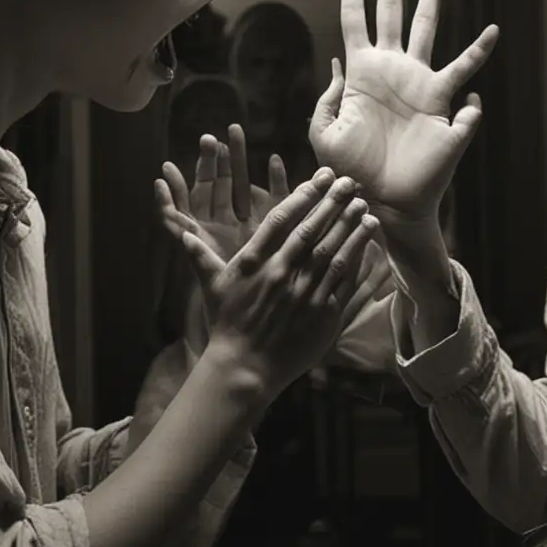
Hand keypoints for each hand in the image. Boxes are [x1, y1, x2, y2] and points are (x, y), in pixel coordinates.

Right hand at [156, 127, 389, 340]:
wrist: (244, 368)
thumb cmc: (227, 323)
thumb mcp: (212, 285)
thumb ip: (200, 255)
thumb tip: (180, 232)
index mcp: (255, 262)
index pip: (282, 219)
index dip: (303, 196)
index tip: (319, 178)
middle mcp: (280, 274)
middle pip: (311, 231)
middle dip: (332, 204)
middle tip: (349, 182)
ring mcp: (304, 294)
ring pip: (332, 253)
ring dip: (350, 227)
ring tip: (363, 207)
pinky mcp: (322, 314)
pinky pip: (344, 281)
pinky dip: (357, 260)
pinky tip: (366, 243)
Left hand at [310, 0, 497, 229]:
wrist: (381, 201)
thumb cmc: (349, 171)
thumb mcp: (322, 135)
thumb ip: (325, 101)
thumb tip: (338, 64)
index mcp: (361, 72)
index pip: (354, 17)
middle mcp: (392, 69)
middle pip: (393, 10)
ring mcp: (419, 85)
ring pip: (427, 29)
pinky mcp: (441, 108)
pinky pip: (462, 76)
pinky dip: (476, 55)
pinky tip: (489, 34)